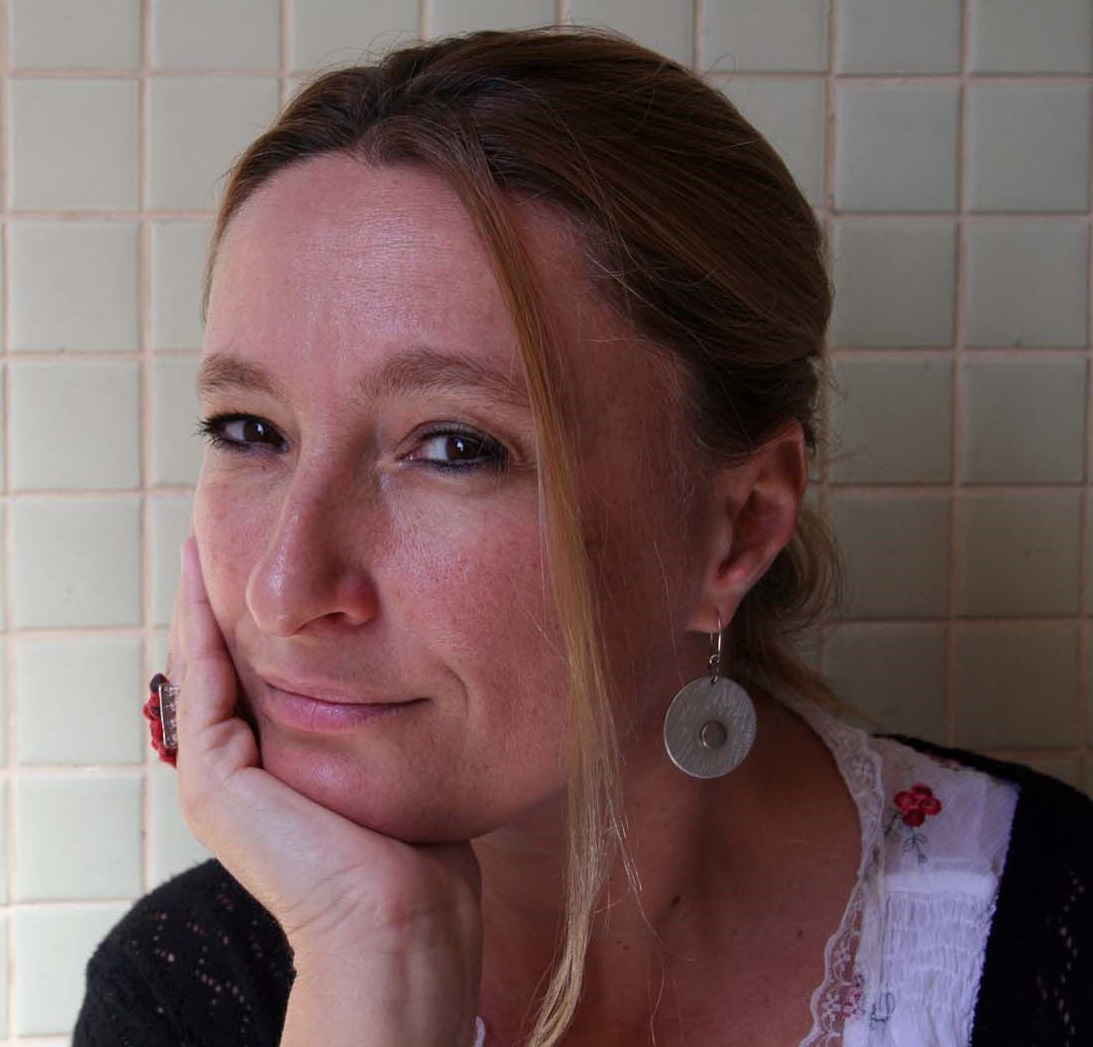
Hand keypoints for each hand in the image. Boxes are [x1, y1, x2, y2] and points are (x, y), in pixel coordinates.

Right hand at [171, 537, 482, 1045]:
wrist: (403, 915)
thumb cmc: (419, 850)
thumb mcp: (400, 766)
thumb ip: (386, 727)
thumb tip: (416, 679)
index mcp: (283, 771)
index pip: (261, 680)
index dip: (260, 624)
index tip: (267, 567)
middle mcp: (244, 772)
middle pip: (228, 668)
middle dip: (228, 604)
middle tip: (224, 535)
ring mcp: (219, 778)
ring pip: (206, 668)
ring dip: (203, 604)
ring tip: (202, 543)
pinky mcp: (213, 779)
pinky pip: (204, 681)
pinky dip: (199, 625)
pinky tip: (204, 575)